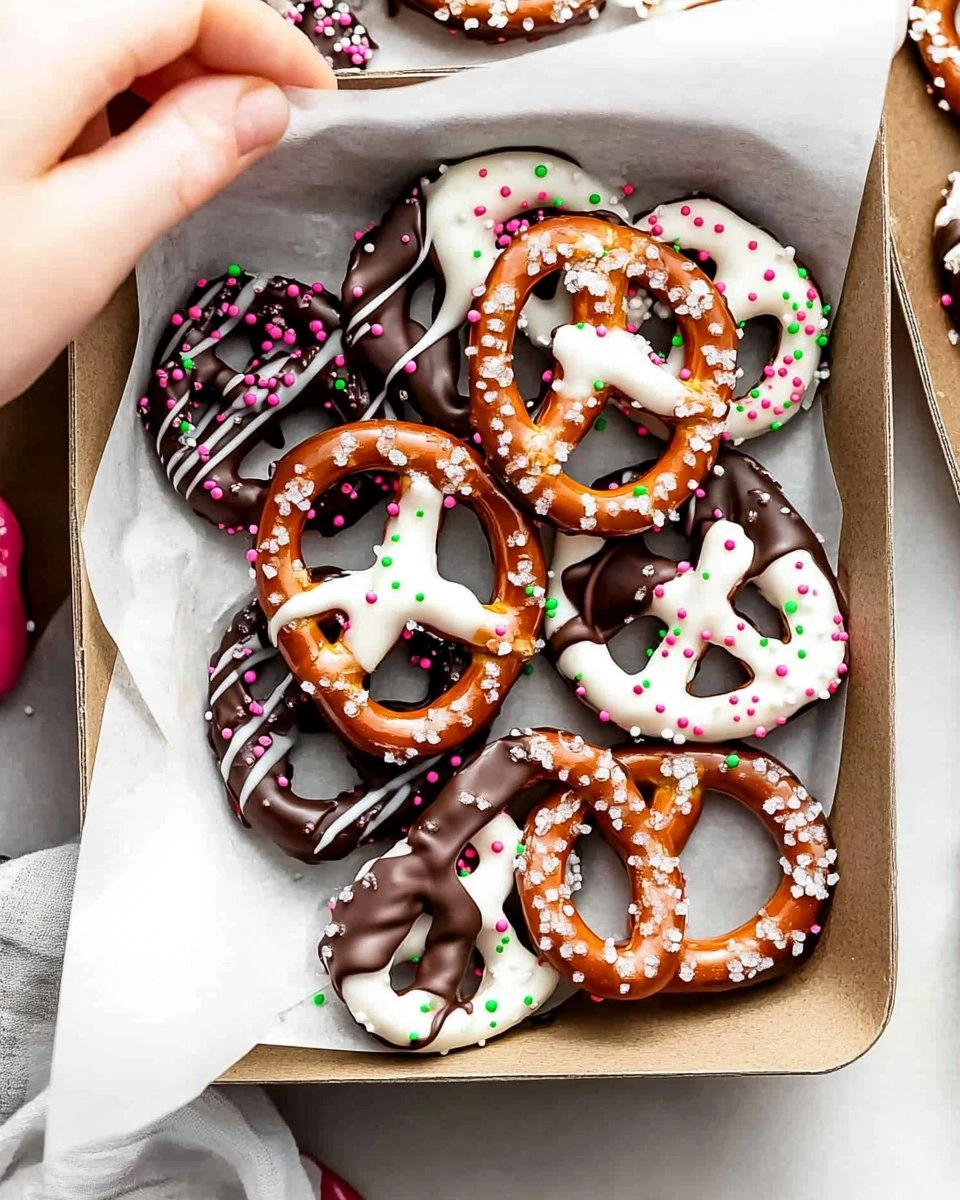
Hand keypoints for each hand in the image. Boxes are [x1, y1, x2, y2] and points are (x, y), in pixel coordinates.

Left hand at [0, 0, 333, 406]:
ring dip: (154, 68)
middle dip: (213, 49)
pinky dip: (96, 88)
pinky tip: (106, 147)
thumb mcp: (87, 244)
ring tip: (190, 146)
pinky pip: (40, 53)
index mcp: (25, 41)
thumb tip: (259, 107)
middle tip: (260, 124)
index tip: (311, 92)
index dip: (266, 36)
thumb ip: (185, 159)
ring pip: (87, 22)